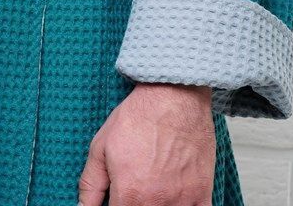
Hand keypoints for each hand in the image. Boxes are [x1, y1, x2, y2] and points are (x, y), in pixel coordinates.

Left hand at [77, 83, 215, 205]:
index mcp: (130, 195)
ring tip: (150, 191)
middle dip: (132, 204)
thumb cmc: (138, 118)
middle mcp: (157, 203)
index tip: (115, 199)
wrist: (173, 97)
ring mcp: (183, 201)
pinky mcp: (202, 194)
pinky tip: (172, 200)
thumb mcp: (101, 147)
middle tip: (133, 190)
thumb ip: (90, 184)